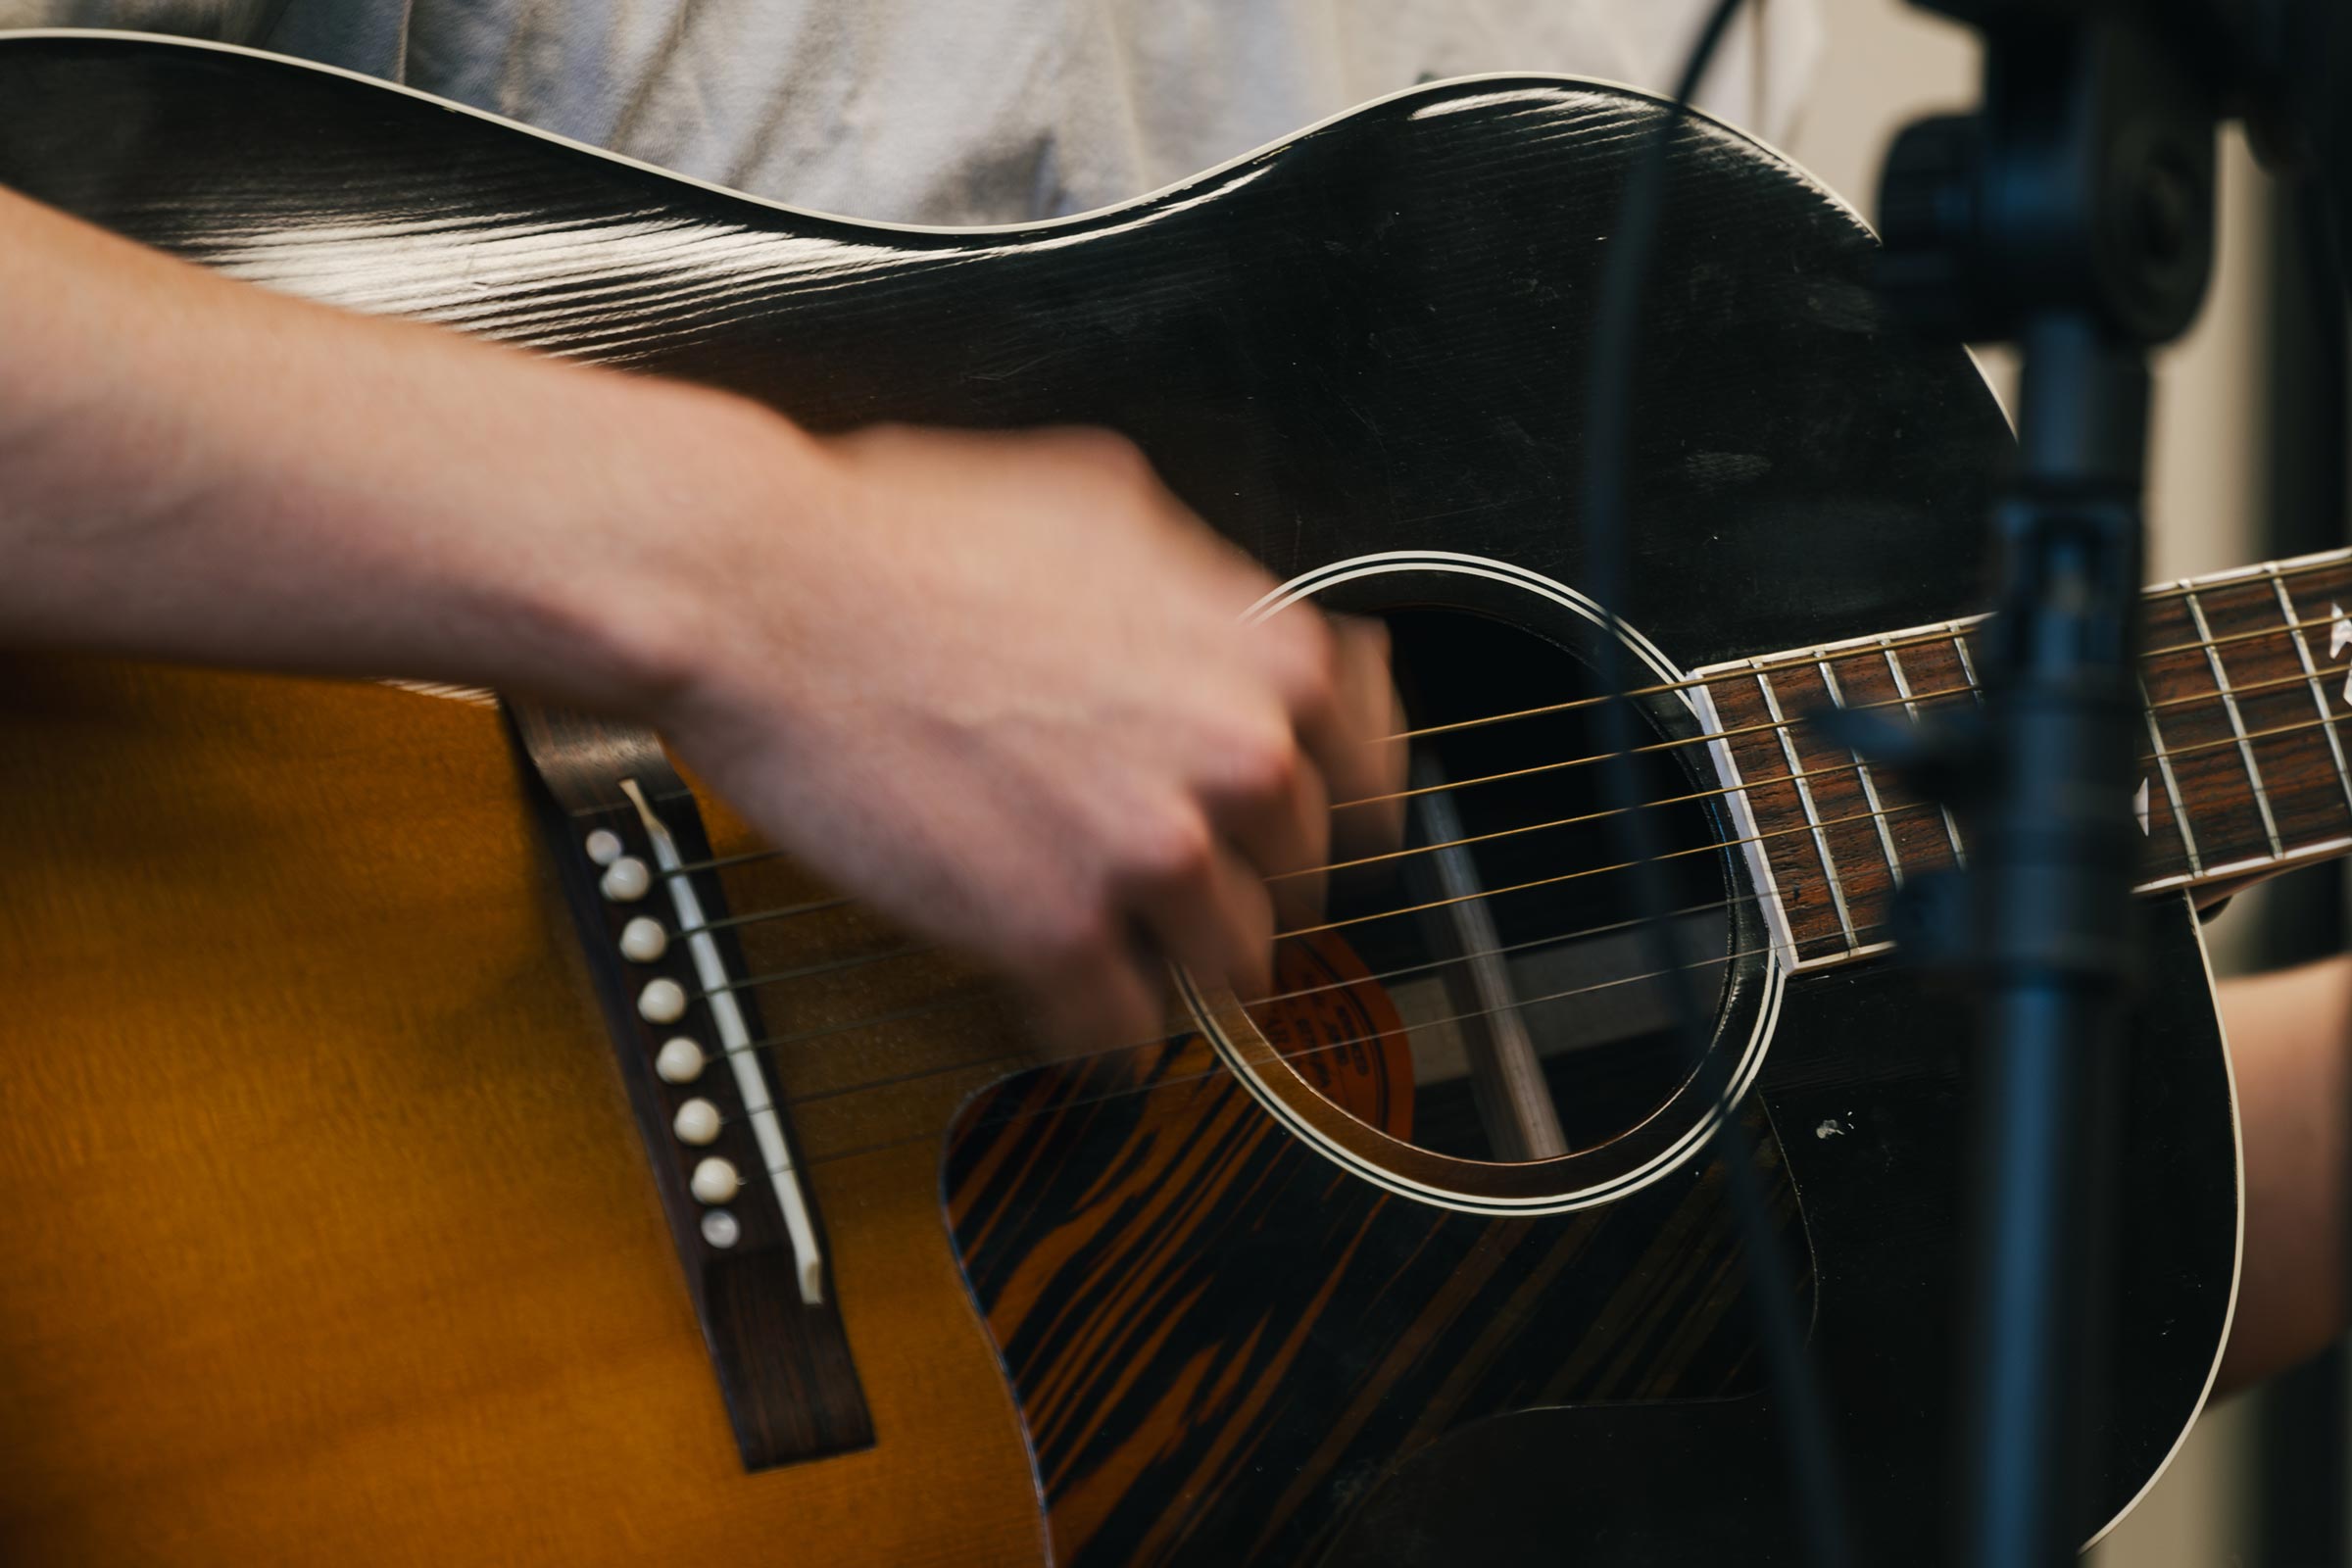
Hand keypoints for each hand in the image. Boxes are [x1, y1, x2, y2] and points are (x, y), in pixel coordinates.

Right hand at [655, 421, 1404, 1051]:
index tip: (1282, 838)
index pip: (1378, 788)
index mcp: (1272, 658)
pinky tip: (1049, 987)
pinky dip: (1090, 1030)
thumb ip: (1207, 587)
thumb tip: (1244, 631)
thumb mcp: (1105, 505)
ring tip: (1103, 932)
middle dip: (1234, 885)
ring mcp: (1156, 856)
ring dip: (1170, 965)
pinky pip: (1124, 1039)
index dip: (1321, 817)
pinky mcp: (1057, 938)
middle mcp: (1239, 760)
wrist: (765, 592)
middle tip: (1157, 872)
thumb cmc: (907, 535)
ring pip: (1228, 975)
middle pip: (1301, 890)